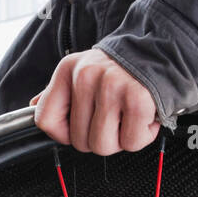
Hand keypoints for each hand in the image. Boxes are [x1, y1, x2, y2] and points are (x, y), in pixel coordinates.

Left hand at [29, 47, 160, 154]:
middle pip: (79, 141)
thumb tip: (33, 107)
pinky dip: (142, 136)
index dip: (63, 134)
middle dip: (99, 138)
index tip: (80, 126)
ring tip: (128, 117)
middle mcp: (86, 76)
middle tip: (114, 119)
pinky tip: (144, 117)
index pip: (45, 120)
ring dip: (120, 140)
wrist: (164, 51)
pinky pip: (131, 142)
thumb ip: (59, 93)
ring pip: (104, 146)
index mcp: (68, 70)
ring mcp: (112, 87)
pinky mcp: (138, 100)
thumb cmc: (122, 69)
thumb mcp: (83, 70)